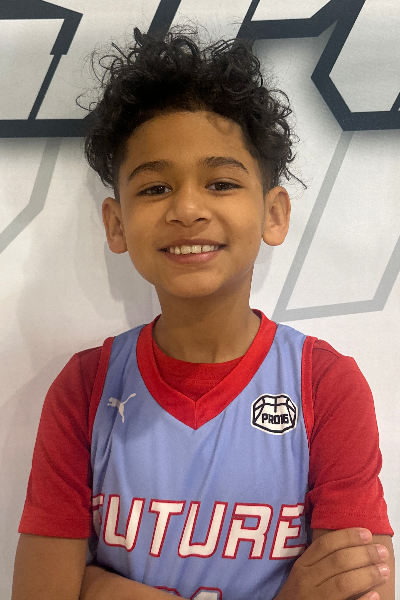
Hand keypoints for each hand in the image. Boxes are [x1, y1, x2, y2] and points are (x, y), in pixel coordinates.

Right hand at [274, 528, 389, 599]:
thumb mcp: (302, 576)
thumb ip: (319, 563)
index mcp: (301, 566)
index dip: (347, 537)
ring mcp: (314, 599)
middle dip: (363, 554)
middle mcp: (306, 581)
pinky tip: (375, 596)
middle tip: (382, 551)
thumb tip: (351, 547)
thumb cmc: (297, 597)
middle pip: (338, 561)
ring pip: (343, 583)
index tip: (367, 533)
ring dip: (367, 575)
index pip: (325, 545)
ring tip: (384, 571)